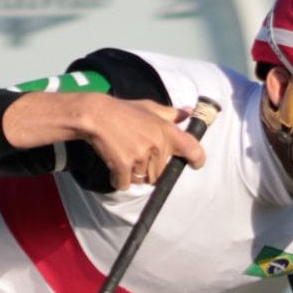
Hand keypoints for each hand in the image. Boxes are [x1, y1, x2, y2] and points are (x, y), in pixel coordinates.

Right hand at [6, 93, 207, 190]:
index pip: (194, 151)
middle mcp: (158, 146)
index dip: (197, 160)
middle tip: (137, 151)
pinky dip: (118, 179)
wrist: (95, 116)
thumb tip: (189, 112)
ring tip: (124, 154)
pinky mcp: (125, 167)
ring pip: (143, 180)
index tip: (194, 164)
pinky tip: (114, 164)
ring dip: (134, 174)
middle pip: (161, 173)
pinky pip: (125, 184)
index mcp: (167, 131)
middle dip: (150, 168)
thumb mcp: (149, 107)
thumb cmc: (123, 111)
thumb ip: (171, 114)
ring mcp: (141, 158)